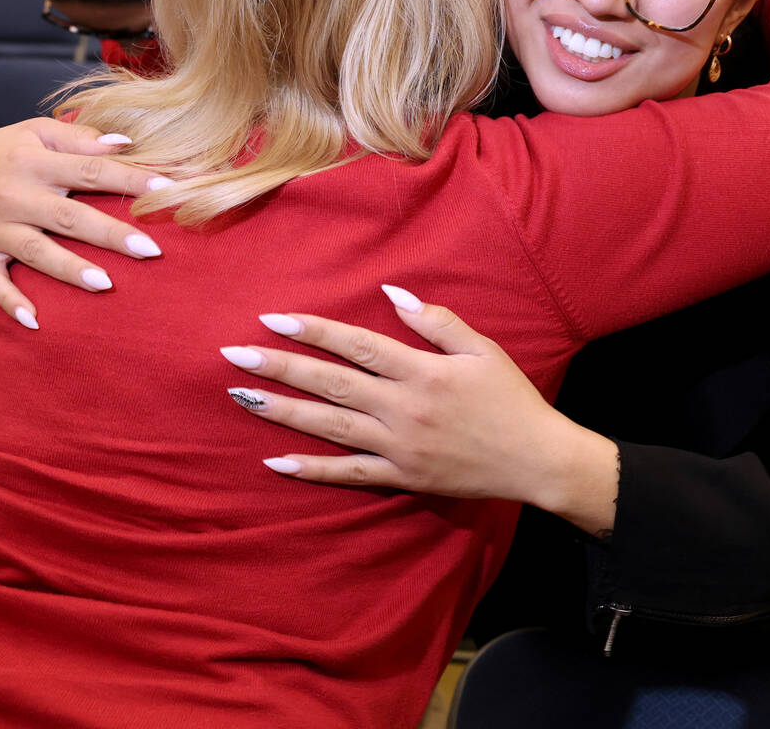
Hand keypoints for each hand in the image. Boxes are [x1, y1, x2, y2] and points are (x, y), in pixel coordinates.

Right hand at [0, 118, 171, 326]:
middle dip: (110, 234)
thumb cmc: (1, 150)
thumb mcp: (36, 131)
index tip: (167, 189)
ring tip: (105, 284)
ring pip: (36, 252)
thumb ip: (82, 137)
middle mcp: (14, 195)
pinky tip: (35, 321)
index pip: (90, 170)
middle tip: (150, 249)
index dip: (130, 179)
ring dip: (70, 270)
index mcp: (34, 162)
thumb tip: (127, 143)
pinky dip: (11, 303)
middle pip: (68, 217)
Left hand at [221, 289, 619, 532]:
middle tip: (234, 355)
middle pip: (332, 383)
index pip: (358, 345)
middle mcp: (403, 409)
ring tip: (242, 397)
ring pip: (330, 427)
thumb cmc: (511, 399)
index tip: (274, 319)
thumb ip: (436, 321)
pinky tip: (275, 461)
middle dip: (281, 367)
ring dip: (283, 411)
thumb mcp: (482, 350)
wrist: (536, 460)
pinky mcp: (401, 477)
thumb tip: (392, 292)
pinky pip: (349, 474)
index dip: (314, 330)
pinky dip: (312, 469)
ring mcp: (398, 447)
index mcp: (422, 372)